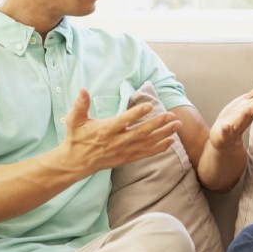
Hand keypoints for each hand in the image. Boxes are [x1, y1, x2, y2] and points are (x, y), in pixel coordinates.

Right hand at [63, 89, 182, 172]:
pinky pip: (146, 153)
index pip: (124, 121)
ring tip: (177, 125)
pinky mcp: (127, 158)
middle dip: (158, 124)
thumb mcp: (75, 119)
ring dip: (164, 134)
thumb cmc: (76, 137)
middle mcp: (117, 142)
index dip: (136, 114)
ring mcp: (124, 151)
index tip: (149, 106)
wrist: (76, 161)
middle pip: (141, 132)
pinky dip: (160, 148)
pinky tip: (171, 141)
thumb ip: (80, 105)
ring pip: (147, 143)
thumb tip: (83, 90)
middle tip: (172, 115)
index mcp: (105, 130)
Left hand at [209, 77, 252, 151]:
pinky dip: (226, 130)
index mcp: (250, 109)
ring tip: (247, 110)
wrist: (225, 140)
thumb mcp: (249, 102)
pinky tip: (226, 126)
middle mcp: (244, 118)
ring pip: (240, 122)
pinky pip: (225, 133)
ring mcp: (234, 127)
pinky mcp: (223, 135)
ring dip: (244, 116)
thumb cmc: (237, 118)